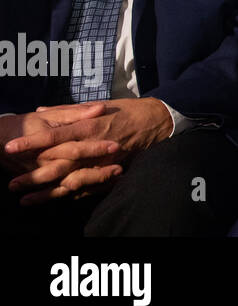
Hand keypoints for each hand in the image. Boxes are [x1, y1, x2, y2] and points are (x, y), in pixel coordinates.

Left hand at [4, 98, 170, 204]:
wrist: (156, 122)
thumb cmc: (126, 110)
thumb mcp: (97, 104)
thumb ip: (67, 111)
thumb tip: (40, 111)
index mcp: (88, 125)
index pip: (54, 135)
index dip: (32, 142)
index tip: (11, 147)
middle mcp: (93, 145)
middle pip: (58, 163)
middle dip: (33, 175)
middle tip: (12, 183)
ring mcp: (102, 161)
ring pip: (70, 180)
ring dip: (47, 191)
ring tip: (25, 200)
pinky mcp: (110, 171)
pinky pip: (87, 187)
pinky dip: (69, 195)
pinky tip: (52, 201)